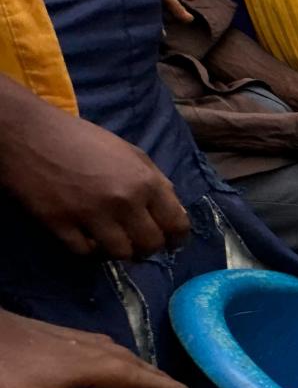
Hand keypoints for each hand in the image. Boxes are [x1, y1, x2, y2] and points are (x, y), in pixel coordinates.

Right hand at [0, 96, 189, 258]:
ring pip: (120, 254)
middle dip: (148, 248)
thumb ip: (156, 181)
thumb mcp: (130, 152)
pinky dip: (90, 251)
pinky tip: (90, 240)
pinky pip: (85, 253)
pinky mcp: (61, 224)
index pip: (176, 224)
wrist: (30, 134)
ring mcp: (91, 214)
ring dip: (119, 251)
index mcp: (145, 181)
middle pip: (150, 244)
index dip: (177, 238)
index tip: (172, 243)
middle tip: (139, 244)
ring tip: (114, 242)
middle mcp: (123, 200)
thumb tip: (175, 210)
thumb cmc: (83, 140)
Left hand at [0, 311, 187, 387]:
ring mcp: (89, 341)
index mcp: (109, 367)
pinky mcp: (71, 338)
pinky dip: (121, 376)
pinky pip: (113, 359)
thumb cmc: (2, 367)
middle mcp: (109, 350)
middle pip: (154, 374)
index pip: (165, 386)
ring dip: (143, 386)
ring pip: (133, 364)